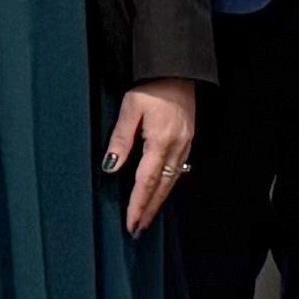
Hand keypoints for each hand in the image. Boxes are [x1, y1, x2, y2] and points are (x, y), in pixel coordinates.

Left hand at [105, 79, 201, 234]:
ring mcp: (184, 144)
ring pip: (172, 181)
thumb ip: (121, 139)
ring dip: (159, 201)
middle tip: (138, 230)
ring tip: (147, 217)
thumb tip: (111, 167)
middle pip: (162, 187)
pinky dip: (168, 185)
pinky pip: (178, 169)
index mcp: (160, 141)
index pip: (146, 182)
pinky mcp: (187, 139)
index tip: (131, 223)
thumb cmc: (152, 85)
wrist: (177, 68)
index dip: (138, 205)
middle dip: (149, 210)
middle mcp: (176, 147)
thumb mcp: (130, 108)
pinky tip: (162, 190)